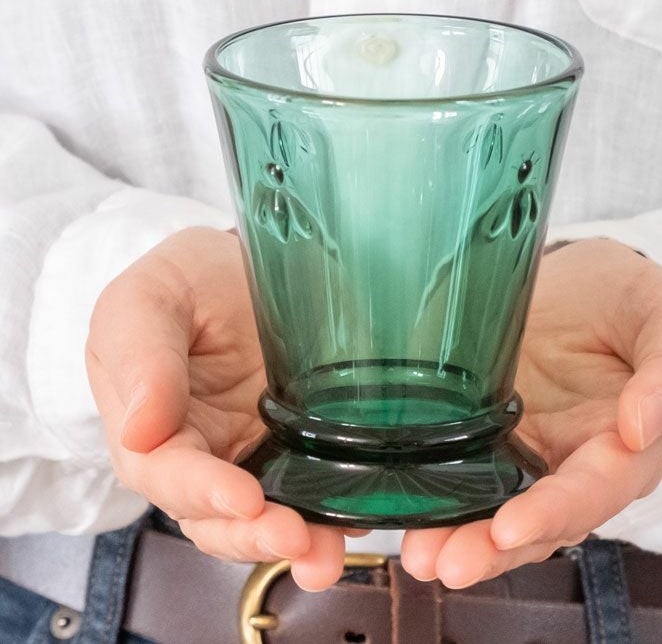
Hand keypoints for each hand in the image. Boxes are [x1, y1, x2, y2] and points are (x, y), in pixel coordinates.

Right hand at [87, 227, 364, 590]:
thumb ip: (141, 356)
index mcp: (149, 426)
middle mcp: (199, 453)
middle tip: (297, 539)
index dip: (204, 493)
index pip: (168, 475)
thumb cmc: (185, 280)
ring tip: (327, 552)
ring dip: (296, 540)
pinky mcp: (294, 443)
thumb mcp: (149, 299)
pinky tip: (362, 514)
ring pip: (262, 515)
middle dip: (254, 535)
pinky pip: (307, 485)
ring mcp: (250, 452)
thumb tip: (139, 432)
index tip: (245, 500)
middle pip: (216, 516)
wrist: (240, 268)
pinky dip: (331, 508)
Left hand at [401, 238, 661, 587]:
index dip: (554, 512)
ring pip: (497, 513)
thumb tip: (642, 428)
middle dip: (492, 547)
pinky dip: (436, 500)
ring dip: (458, 538)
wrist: (572, 279)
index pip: (595, 490)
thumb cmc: (624, 296)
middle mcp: (574, 464)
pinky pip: (464, 478)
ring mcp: (525, 453)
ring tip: (418, 555)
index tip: (508, 528)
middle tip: (443, 562)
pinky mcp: (485, 436)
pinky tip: (401, 513)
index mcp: (627, 445)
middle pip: (540, 521)